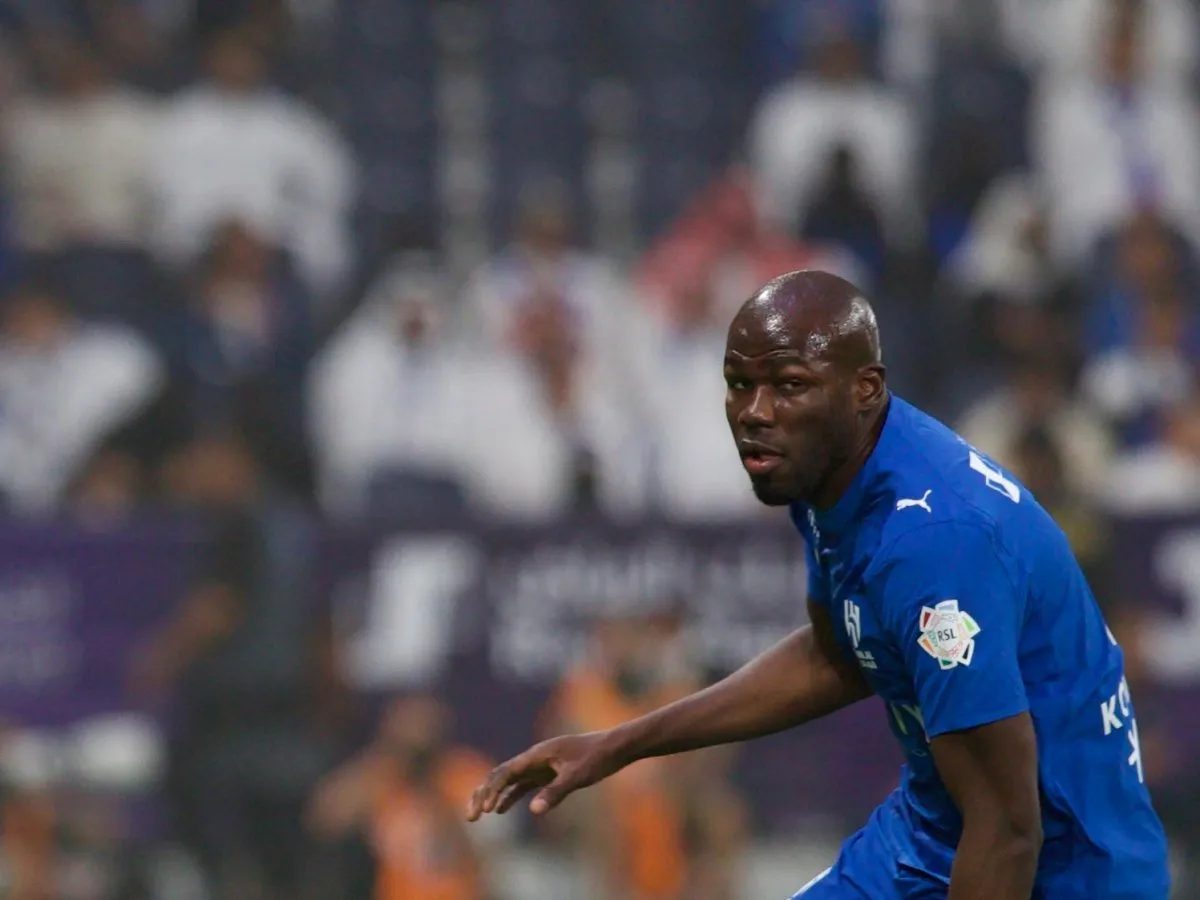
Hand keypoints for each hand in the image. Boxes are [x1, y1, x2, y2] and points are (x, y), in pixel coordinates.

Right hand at [466, 731, 623, 820]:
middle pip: (501, 775)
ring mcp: (541, 765)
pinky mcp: (549, 772)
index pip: (506, 772)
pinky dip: (510, 796)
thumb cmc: (598, 758)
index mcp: (538, 754)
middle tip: (471, 817)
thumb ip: (555, 793)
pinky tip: (501, 810)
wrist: (615, 747)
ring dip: (493, 796)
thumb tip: (533, 811)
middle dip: (484, 794)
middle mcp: (535, 758)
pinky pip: (523, 785)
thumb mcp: (577, 777)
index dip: (492, 791)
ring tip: (478, 814)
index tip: (486, 810)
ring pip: (509, 780)